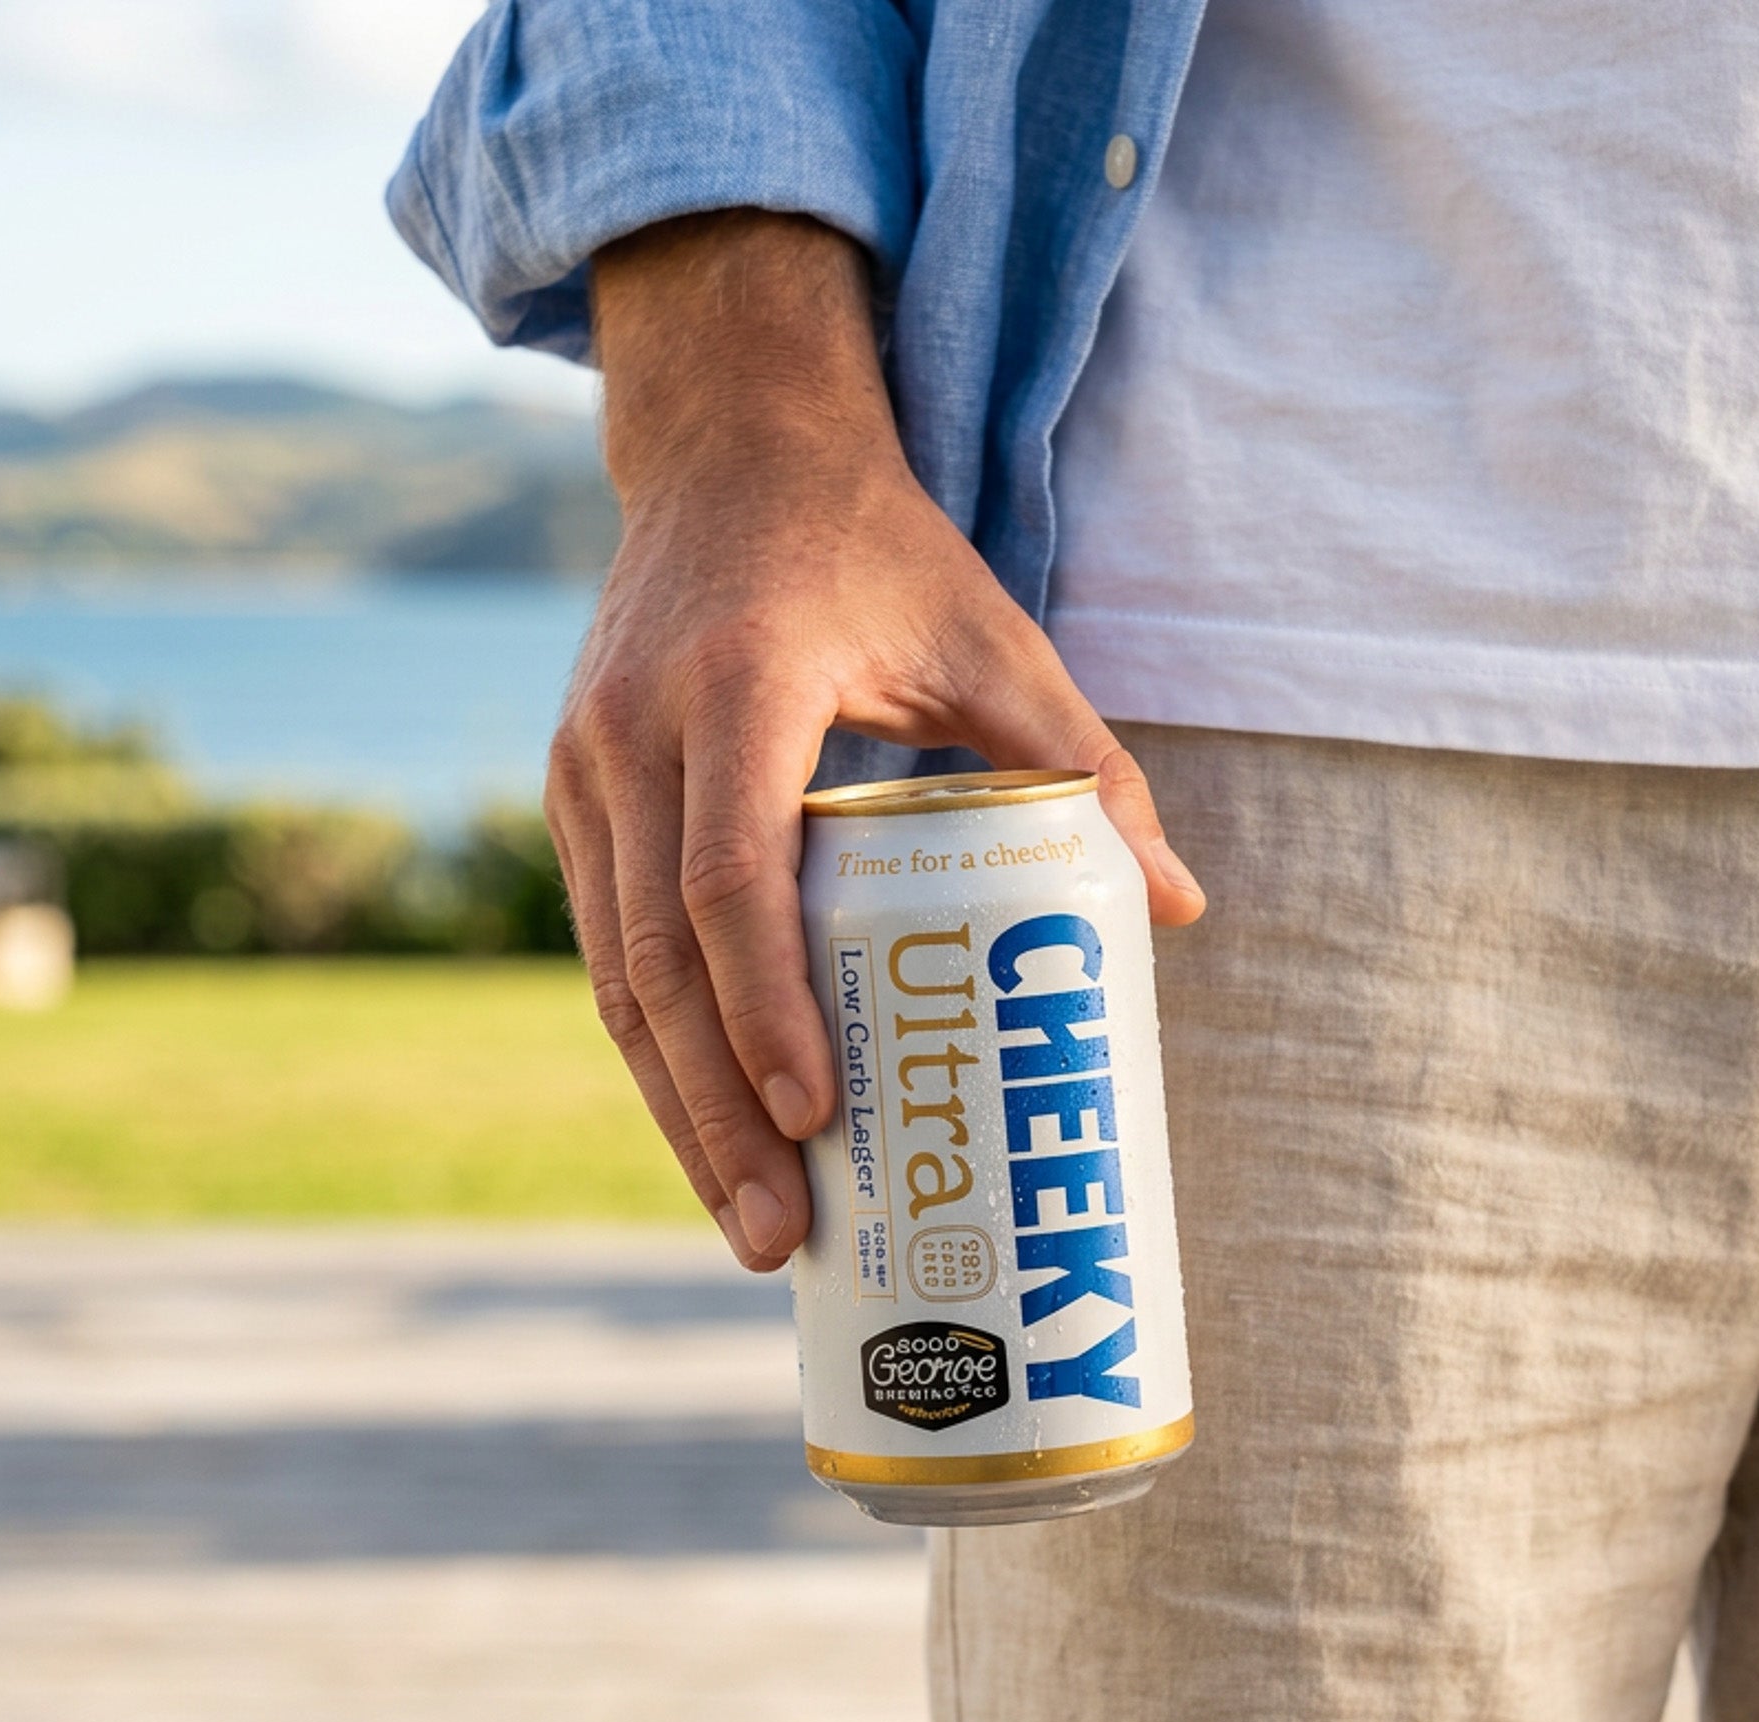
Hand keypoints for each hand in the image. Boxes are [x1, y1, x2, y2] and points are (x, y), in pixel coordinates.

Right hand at [546, 211, 1205, 1271]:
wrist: (733, 450)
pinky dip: (658, 1049)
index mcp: (739, 686)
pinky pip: (607, 947)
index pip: (733, 881)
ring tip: (746, 1222)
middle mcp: (635, 732)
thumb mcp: (995, 640)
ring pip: (615, 973)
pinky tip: (710, 1129)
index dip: (769, 1012)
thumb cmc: (878, 552)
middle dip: (716, 1115)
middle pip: (656, 962)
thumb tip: (1183, 910)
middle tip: (779, 1235)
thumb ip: (1087, 768)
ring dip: (675, 1109)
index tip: (819, 1120)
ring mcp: (584, 766)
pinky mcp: (575, 794)